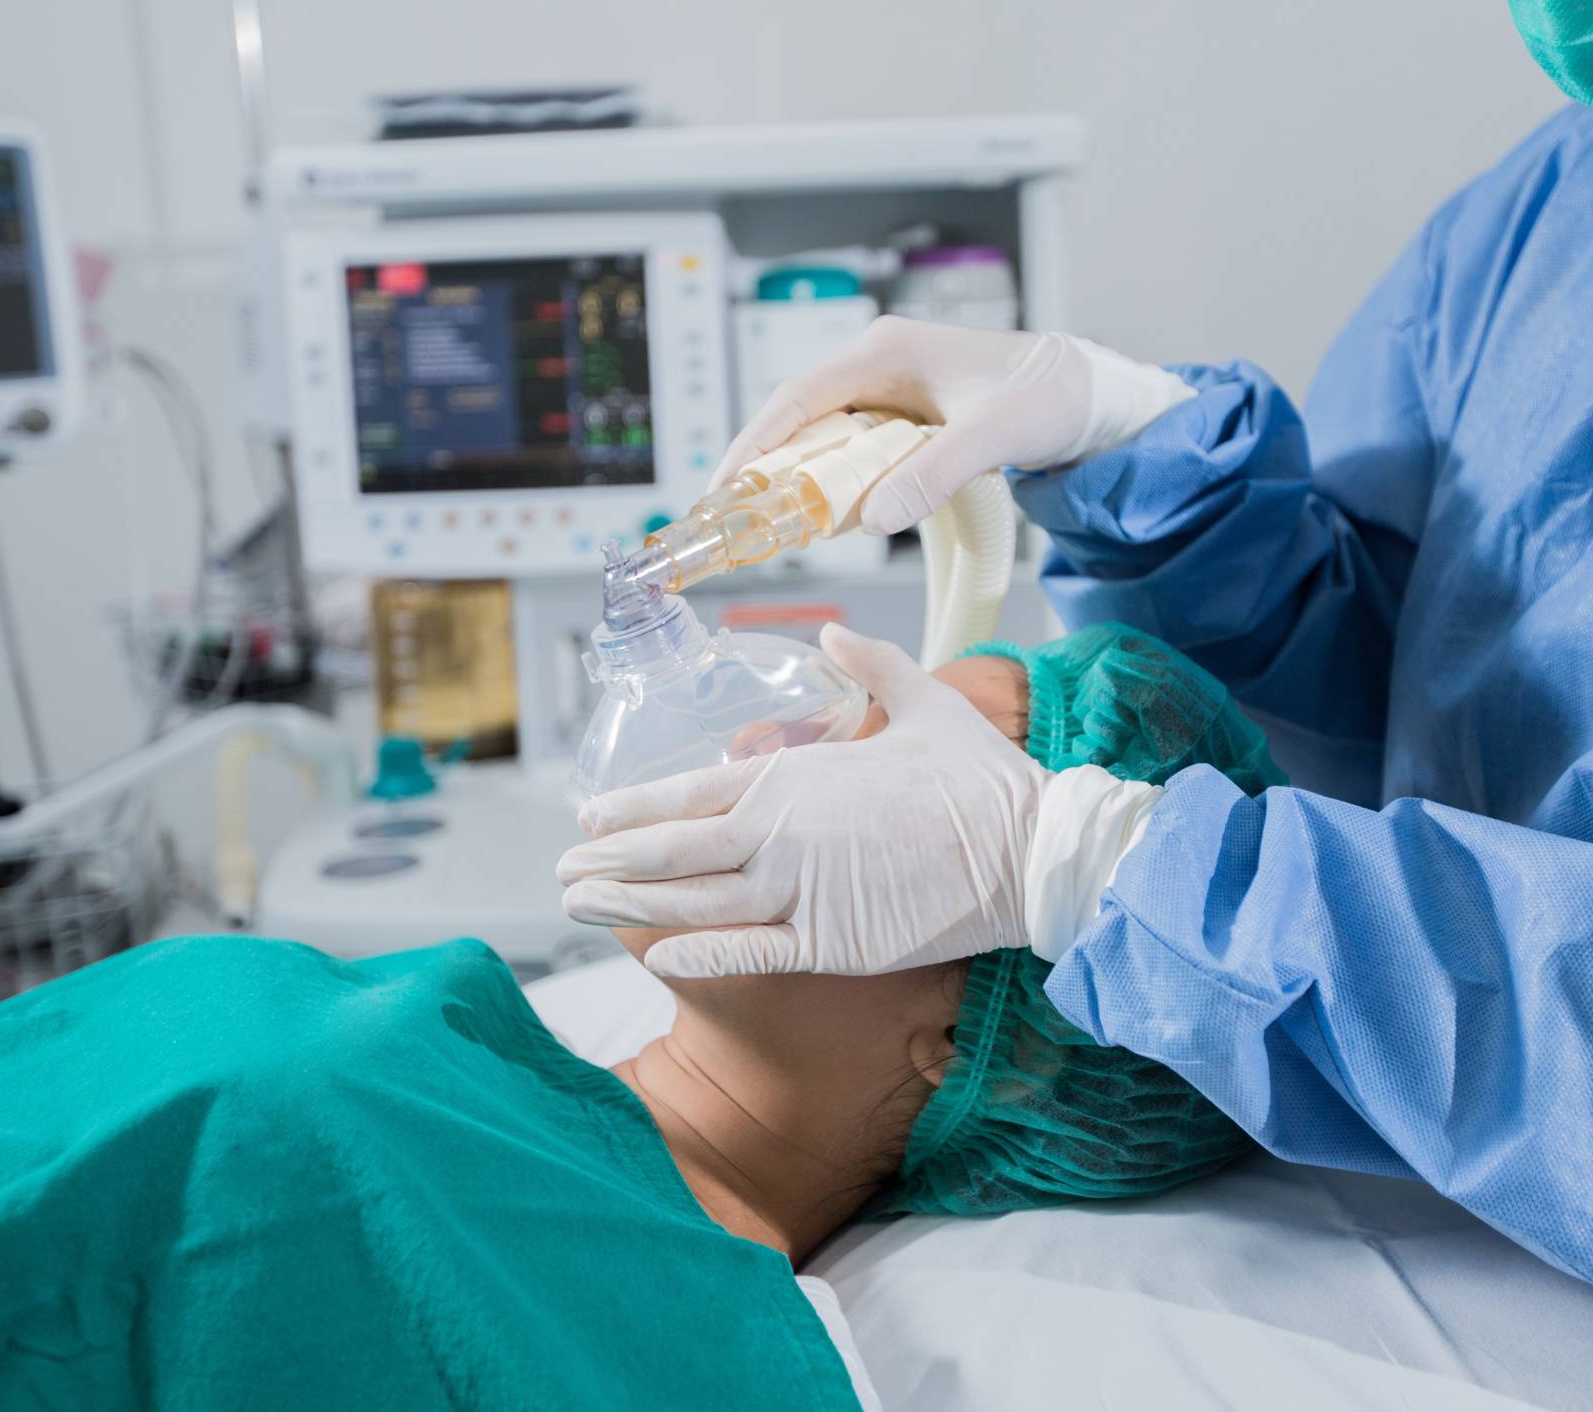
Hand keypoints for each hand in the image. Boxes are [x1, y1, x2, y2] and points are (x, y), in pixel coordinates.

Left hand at [557, 625, 1045, 977]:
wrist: (1031, 851)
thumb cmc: (980, 779)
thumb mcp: (923, 700)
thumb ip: (867, 666)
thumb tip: (832, 636)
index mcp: (798, 775)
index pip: (691, 792)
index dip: (632, 809)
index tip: (588, 817)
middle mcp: (784, 833)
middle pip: (673, 852)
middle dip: (609, 862)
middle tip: (561, 871)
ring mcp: (803, 892)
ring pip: (695, 903)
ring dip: (629, 907)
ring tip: (579, 909)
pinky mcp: (832, 943)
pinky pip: (748, 953)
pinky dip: (697, 954)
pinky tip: (656, 957)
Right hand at [713, 316, 1193, 534]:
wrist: (1088, 391)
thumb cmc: (1048, 395)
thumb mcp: (993, 435)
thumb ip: (933, 473)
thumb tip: (874, 518)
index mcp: (887, 350)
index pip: (798, 396)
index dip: (755, 442)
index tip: (724, 487)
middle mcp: (880, 362)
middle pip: (799, 416)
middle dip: (763, 466)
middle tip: (734, 519)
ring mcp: (891, 388)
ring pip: (823, 433)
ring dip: (797, 476)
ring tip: (768, 523)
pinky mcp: (905, 414)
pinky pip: (852, 447)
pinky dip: (834, 479)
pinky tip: (828, 513)